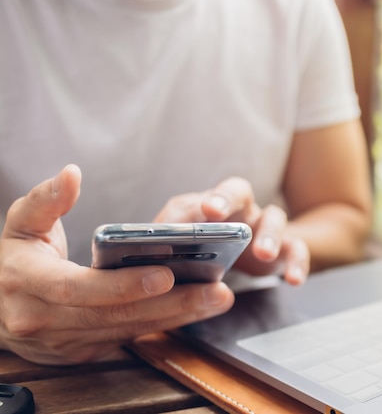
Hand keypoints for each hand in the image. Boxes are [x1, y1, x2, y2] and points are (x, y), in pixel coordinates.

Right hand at [0, 165, 233, 364]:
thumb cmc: (15, 259)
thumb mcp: (20, 224)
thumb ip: (45, 200)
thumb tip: (71, 174)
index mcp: (28, 284)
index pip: (80, 289)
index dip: (124, 283)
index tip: (167, 273)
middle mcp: (44, 321)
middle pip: (116, 315)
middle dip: (171, 304)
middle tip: (216, 290)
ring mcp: (65, 342)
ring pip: (129, 330)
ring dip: (178, 316)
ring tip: (218, 298)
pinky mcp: (84, 350)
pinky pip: (130, 337)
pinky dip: (165, 324)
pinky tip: (196, 309)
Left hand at [154, 177, 309, 284]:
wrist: (257, 254)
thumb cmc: (214, 248)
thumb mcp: (191, 244)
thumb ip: (173, 241)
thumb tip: (149, 247)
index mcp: (214, 204)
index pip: (207, 193)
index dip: (204, 199)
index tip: (202, 211)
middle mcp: (242, 208)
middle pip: (239, 192)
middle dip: (226, 200)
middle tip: (215, 214)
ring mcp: (267, 226)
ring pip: (274, 218)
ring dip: (269, 235)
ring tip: (264, 255)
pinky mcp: (288, 247)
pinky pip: (297, 250)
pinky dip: (298, 264)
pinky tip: (294, 281)